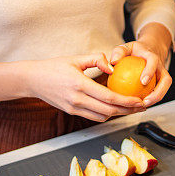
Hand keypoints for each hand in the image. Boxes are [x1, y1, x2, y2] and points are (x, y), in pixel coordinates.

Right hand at [23, 53, 145, 121]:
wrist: (33, 80)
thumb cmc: (54, 67)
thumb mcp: (76, 58)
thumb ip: (96, 60)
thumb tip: (113, 67)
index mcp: (80, 84)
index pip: (109, 97)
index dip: (126, 101)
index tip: (139, 100)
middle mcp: (77, 99)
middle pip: (109, 110)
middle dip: (127, 110)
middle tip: (141, 107)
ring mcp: (74, 108)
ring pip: (102, 116)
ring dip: (118, 114)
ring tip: (131, 108)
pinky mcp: (72, 111)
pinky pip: (93, 116)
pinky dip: (106, 114)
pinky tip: (114, 108)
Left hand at [109, 23, 172, 106]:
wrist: (149, 50)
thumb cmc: (135, 51)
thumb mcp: (126, 47)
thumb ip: (119, 52)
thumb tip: (113, 61)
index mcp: (152, 56)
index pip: (153, 62)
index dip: (150, 71)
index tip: (143, 81)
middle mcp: (160, 67)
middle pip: (166, 80)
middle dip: (158, 92)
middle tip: (145, 101)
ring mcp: (162, 75)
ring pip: (164, 88)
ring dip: (155, 99)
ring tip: (143, 106)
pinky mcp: (161, 83)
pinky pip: (158, 92)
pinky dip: (151, 100)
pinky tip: (139, 106)